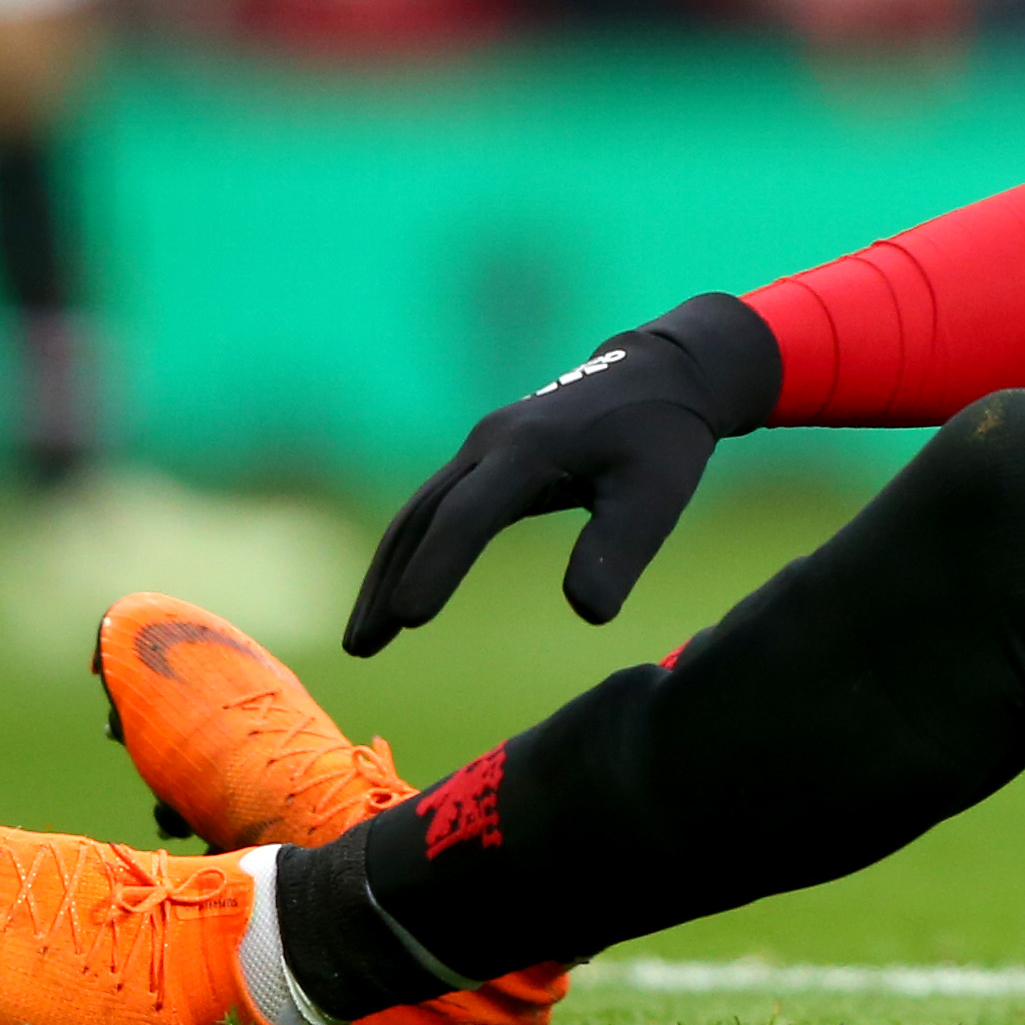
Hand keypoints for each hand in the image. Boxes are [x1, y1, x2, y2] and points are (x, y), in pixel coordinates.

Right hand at [345, 294, 781, 654]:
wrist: (661, 376)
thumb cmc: (662, 439)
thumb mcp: (656, 495)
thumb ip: (619, 550)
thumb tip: (587, 614)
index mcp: (531, 447)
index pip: (470, 515)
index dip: (439, 566)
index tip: (410, 619)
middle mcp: (492, 441)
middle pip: (425, 516)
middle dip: (390, 581)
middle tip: (362, 648)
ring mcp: (483, 445)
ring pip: (420, 512)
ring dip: (388, 572)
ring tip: (364, 639)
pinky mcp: (486, 456)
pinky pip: (436, 507)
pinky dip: (412, 551)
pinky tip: (399, 594)